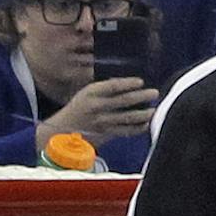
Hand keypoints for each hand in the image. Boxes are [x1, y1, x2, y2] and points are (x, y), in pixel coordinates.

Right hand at [41, 76, 159, 148]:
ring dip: (142, 114)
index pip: (112, 86)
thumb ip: (104, 90)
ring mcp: (101, 122)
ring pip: (126, 118)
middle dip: (140, 97)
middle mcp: (96, 107)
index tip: (140, 82)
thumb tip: (128, 85)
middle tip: (154, 93)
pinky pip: (124, 131)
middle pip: (122, 101)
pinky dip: (136, 128)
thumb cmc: (78, 109)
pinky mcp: (104, 134)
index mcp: (90, 93)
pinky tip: (145, 124)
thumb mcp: (86, 94)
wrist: (61, 130)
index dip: (128, 83)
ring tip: (152, 110)